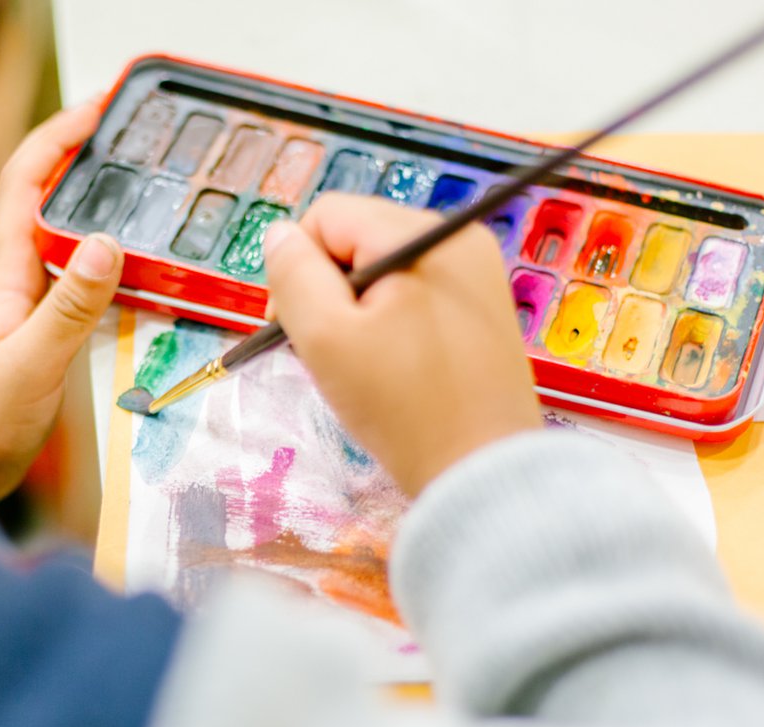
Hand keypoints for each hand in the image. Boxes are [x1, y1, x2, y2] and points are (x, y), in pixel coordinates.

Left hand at [0, 99, 122, 505]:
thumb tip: (105, 241)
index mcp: (0, 272)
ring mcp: (23, 304)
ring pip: (64, 238)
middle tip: (139, 141)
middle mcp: (10, 278)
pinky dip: (107, 264)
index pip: (25, 181)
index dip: (59, 137)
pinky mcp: (37, 332)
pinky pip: (76, 282)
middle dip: (86, 160)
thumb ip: (69, 307)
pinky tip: (139, 271)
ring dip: (99, 209)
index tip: (102, 111)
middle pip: (46, 198)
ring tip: (148, 193)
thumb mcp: (29, 364)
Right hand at [264, 194, 540, 496]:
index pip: (327, 216)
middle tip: (328, 354)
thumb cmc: (405, 409)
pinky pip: (416, 296)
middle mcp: (458, 240)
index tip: (295, 328)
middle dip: (330, 291)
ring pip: (384, 271)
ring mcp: (476, 274)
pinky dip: (391, 324)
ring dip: (358, 311)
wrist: (482, 472)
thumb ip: (293, 275)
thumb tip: (280, 234)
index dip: (298, 268)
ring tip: (363, 366)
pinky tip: (393, 368)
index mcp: (421, 236)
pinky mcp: (483, 309)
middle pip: (357, 239)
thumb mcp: (326, 339)